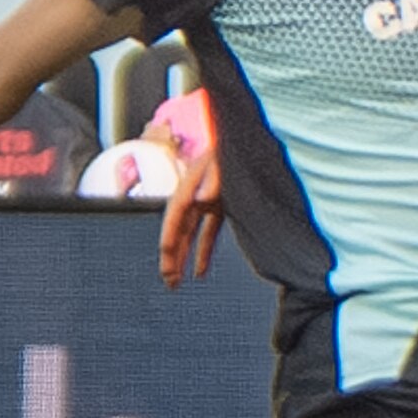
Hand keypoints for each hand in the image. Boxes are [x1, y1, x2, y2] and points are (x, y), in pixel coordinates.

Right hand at [158, 145, 224, 286]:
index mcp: (192, 184)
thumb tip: (202, 200)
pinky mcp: (222, 205)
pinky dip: (204, 252)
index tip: (167, 260)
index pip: (175, 216)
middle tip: (169, 281)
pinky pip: (209, 234)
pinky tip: (200, 271)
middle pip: (179, 230)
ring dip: (183, 257)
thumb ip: (214, 179)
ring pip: (191, 235)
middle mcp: (195, 194)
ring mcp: (208, 201)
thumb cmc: (236, 146)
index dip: (169, 239)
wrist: (249, 136)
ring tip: (176, 281)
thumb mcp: (225, 160)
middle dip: (172, 256)